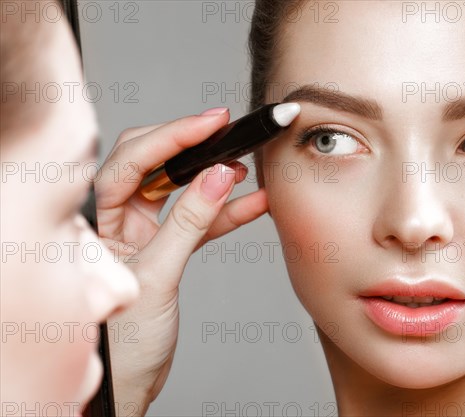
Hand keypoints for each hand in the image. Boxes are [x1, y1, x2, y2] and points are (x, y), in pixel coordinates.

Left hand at [94, 108, 268, 415]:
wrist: (127, 386)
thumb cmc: (121, 343)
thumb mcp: (158, 275)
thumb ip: (189, 223)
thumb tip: (218, 177)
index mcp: (96, 220)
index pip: (133, 159)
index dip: (174, 135)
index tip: (213, 122)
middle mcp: (114, 218)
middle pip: (153, 162)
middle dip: (191, 145)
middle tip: (227, 130)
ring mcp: (140, 232)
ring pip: (179, 189)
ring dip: (214, 179)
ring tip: (247, 168)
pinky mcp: (165, 248)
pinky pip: (197, 220)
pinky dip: (225, 212)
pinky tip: (253, 203)